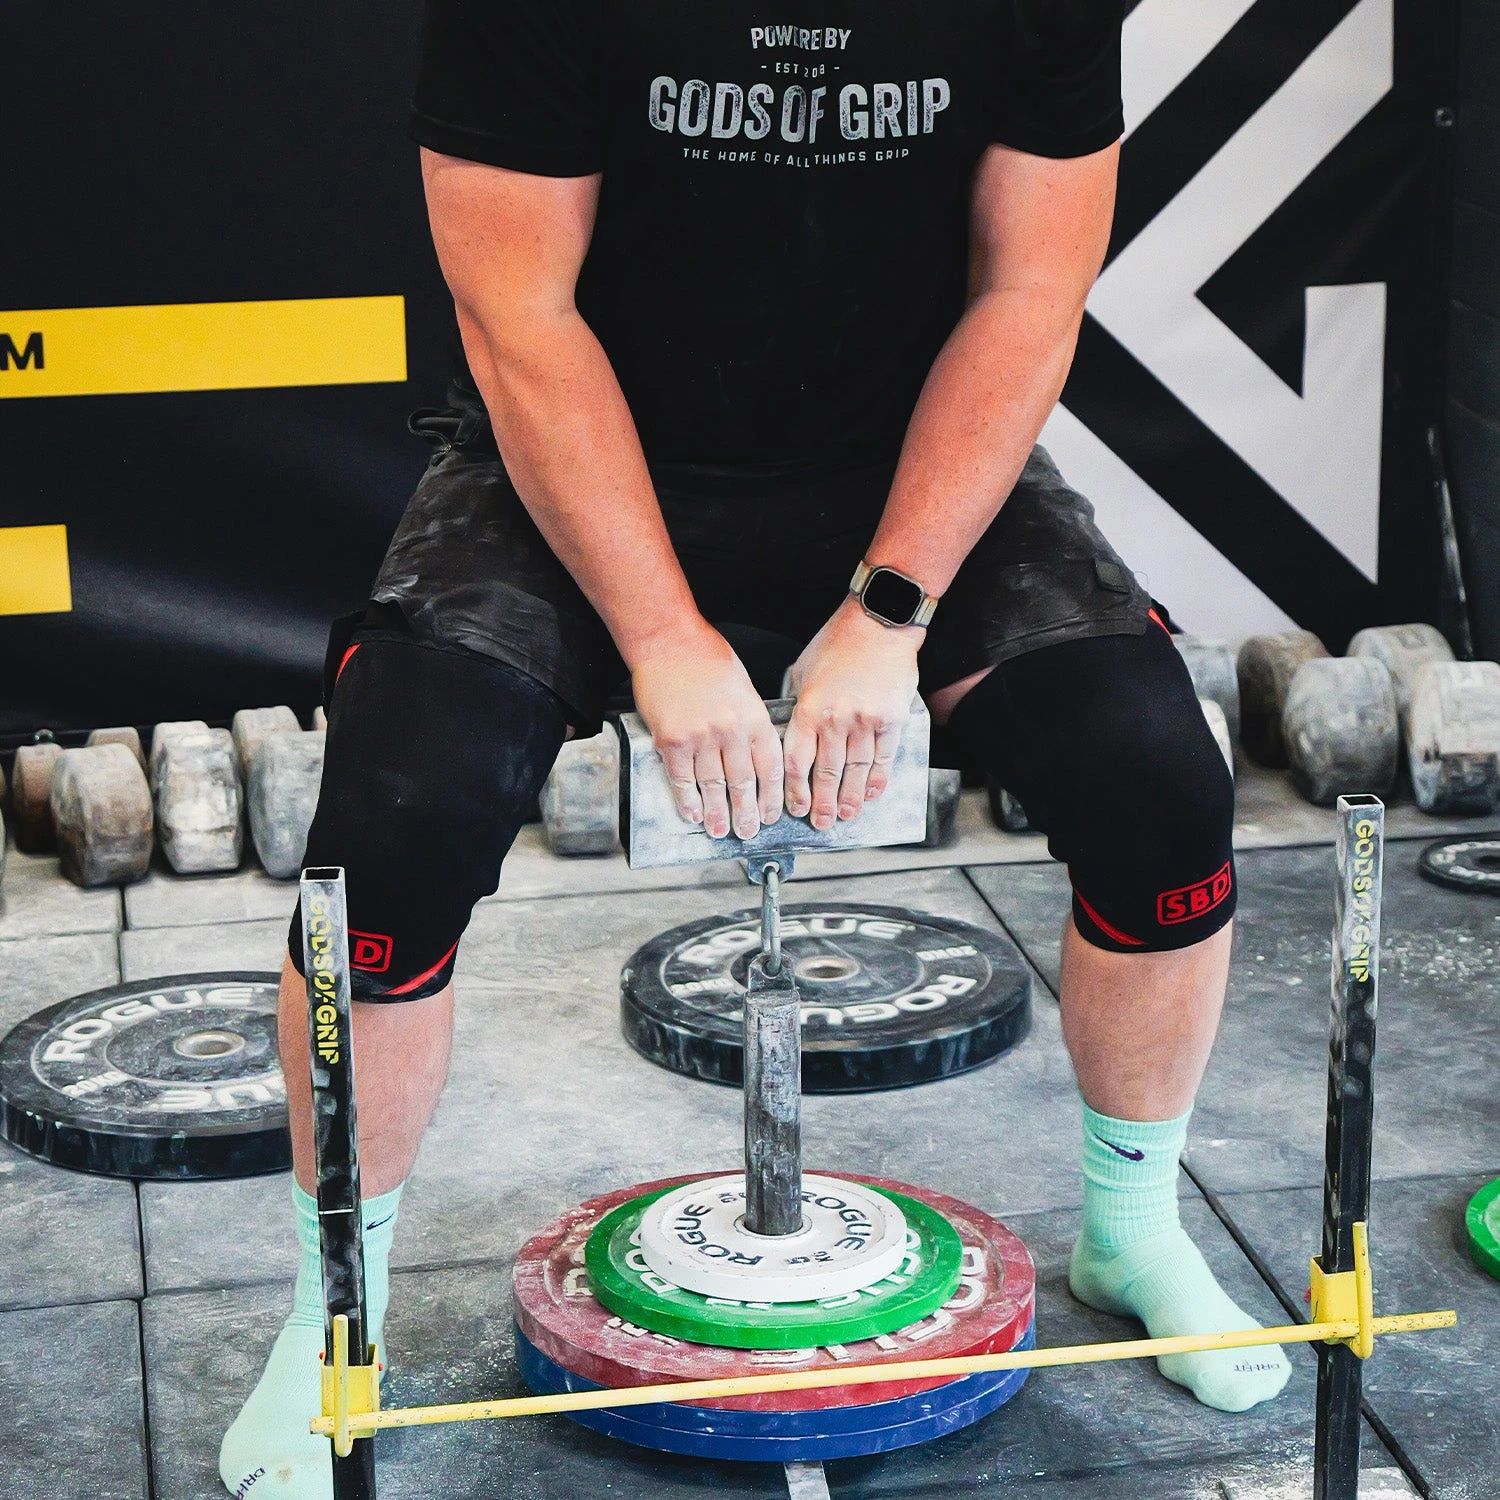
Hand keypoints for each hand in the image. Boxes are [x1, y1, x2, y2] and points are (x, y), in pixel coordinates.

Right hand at [631, 618, 783, 839]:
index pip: (770, 768)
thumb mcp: (744, 689)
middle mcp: (731, 730)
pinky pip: (681, 779)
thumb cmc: (706, 658)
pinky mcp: (672, 741)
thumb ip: (750, 722)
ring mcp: (701, 737)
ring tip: (720, 829)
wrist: (669, 642)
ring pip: (713, 786)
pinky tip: (692, 813)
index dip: (771, 797)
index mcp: (754, 717)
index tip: (771, 814)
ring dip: (717, 813)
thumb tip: (754, 756)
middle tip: (748, 831)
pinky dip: (687, 800)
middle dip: (747, 812)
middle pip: (743, 783)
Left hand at [784, 597, 920, 829]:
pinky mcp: (891, 720)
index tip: (796, 807)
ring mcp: (865, 722)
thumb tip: (796, 734)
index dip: (796, 790)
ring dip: (849, 797)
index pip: (797, 762)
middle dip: (822, 803)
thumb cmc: (838, 643)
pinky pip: (882, 758)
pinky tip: (870, 793)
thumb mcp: (804, 671)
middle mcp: (835, 720)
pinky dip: (876, 779)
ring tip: (846, 815)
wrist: (879, 624)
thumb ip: (799, 705)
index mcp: (808, 709)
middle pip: (826, 773)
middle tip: (821, 824)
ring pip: (855, 770)